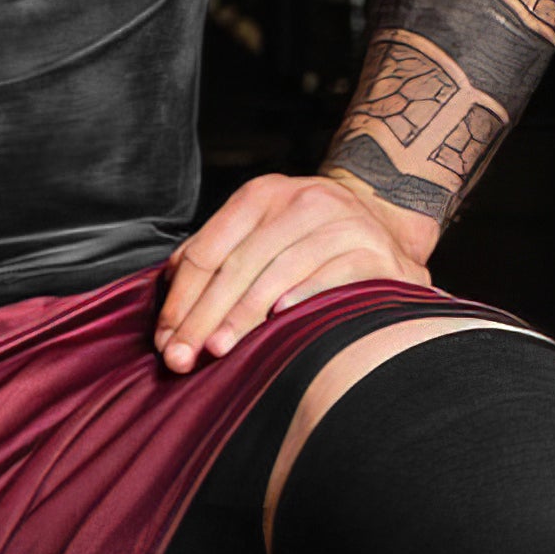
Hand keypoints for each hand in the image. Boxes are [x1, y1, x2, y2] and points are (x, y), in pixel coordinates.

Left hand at [154, 172, 432, 372]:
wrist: (389, 223)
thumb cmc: (309, 240)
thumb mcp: (261, 232)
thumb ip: (216, 258)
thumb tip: (169, 306)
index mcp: (261, 196)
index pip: (208, 252)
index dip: (182, 299)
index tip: (165, 342)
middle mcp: (301, 201)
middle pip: (238, 265)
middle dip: (205, 316)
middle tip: (182, 357)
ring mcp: (342, 223)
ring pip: (280, 271)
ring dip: (246, 313)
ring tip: (219, 349)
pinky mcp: (377, 251)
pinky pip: (334, 275)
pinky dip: (305, 295)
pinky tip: (281, 317)